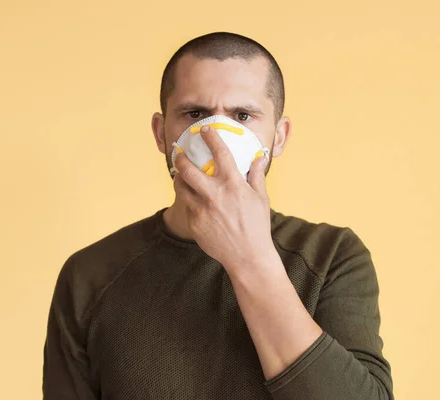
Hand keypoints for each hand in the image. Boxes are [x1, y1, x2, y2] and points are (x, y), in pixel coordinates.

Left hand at [173, 125, 275, 275]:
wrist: (247, 256)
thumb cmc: (257, 226)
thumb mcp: (260, 198)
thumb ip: (256, 175)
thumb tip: (260, 157)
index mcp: (233, 184)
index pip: (220, 153)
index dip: (211, 137)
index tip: (205, 130)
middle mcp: (214, 194)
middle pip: (187, 169)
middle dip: (180, 158)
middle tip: (179, 154)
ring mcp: (202, 209)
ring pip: (180, 186)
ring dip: (179, 178)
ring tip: (181, 176)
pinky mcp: (194, 222)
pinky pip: (186, 205)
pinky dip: (187, 199)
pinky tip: (192, 199)